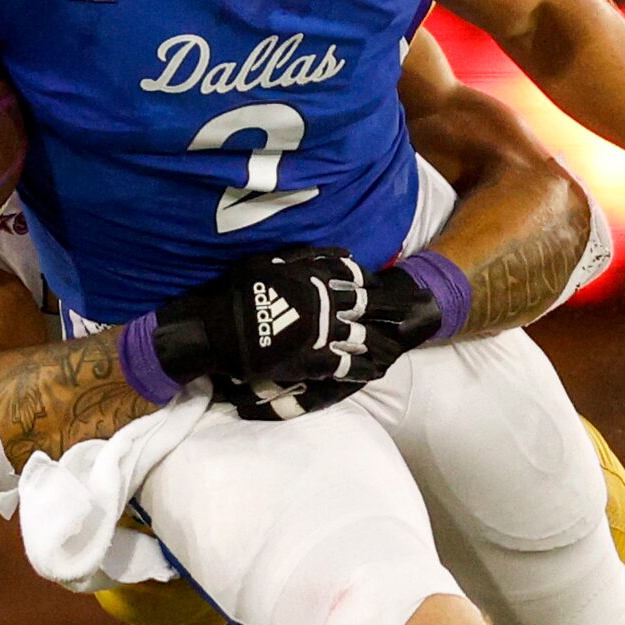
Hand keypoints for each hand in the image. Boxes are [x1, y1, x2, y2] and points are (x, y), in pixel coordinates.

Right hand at [154, 251, 441, 410]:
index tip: (385, 287)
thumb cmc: (239, 292)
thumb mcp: (270, 261)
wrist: (216, 329)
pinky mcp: (314, 362)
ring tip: (396, 347)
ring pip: (363, 337)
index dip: (374, 283)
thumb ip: (309, 256)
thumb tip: (346, 253)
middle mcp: (325, 304)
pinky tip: (375, 371)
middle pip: (368, 307)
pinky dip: (364, 368)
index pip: (355, 277)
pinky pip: (348, 366)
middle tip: (407, 314)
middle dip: (389, 310)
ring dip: (382, 341)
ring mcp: (322, 334)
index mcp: (316, 278)